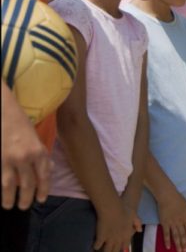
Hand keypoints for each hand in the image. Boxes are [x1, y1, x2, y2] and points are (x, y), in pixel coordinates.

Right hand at [1, 93, 51, 209]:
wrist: (4, 112)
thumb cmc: (20, 124)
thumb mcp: (36, 139)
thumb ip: (42, 155)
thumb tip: (49, 171)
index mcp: (39, 151)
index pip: (44, 176)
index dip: (43, 190)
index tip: (41, 199)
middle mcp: (26, 157)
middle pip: (29, 184)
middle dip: (27, 198)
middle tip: (25, 206)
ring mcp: (10, 159)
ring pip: (12, 185)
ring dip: (11, 198)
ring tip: (10, 205)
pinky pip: (1, 179)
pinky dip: (2, 189)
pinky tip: (2, 195)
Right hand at [93, 202, 135, 251]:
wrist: (112, 207)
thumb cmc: (124, 209)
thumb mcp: (134, 215)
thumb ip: (137, 223)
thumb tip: (140, 231)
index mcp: (127, 235)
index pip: (125, 247)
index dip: (122, 248)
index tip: (118, 247)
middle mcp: (118, 239)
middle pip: (115, 251)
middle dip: (112, 250)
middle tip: (109, 248)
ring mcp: (109, 239)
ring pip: (107, 251)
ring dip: (104, 250)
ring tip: (101, 249)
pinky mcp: (101, 237)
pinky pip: (97, 246)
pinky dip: (95, 246)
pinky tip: (95, 245)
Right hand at [157, 189, 185, 250]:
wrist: (167, 196)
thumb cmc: (178, 199)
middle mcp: (180, 222)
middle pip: (182, 235)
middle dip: (184, 244)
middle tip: (184, 251)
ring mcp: (172, 223)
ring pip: (176, 236)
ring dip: (178, 244)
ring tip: (179, 251)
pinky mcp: (164, 223)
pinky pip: (166, 234)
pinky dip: (167, 241)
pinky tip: (168, 246)